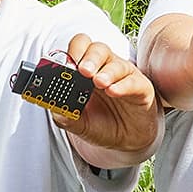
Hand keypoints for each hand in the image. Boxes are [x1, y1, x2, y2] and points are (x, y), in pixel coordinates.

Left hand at [55, 33, 157, 153]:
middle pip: (98, 49)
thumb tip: (51, 106)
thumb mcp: (78, 123)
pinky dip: (122, 85)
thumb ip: (64, 114)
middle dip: (89, 58)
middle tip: (83, 71)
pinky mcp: (141, 87)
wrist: (125, 142)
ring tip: (99, 83)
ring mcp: (124, 76)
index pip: (79, 48)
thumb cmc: (102, 125)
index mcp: (87, 71)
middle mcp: (105, 68)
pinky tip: (113, 91)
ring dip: (106, 71)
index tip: (64, 67)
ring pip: (116, 63)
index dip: (72, 53)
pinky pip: (133, 81)